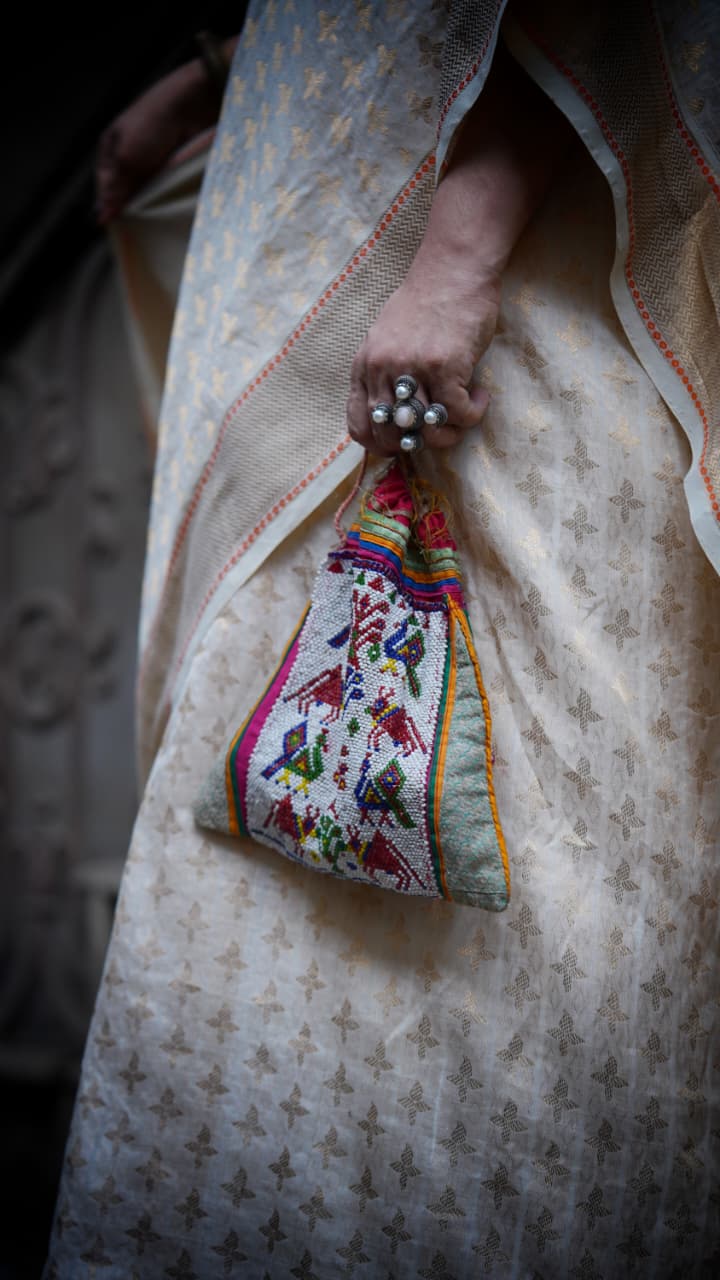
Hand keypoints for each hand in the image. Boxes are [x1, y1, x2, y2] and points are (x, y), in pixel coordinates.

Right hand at [95, 58, 223, 224]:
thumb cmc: (151, 126)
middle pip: (126, 191)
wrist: (190, 105)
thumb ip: (116, 189)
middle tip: (138, 232)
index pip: (106, 187)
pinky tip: (169, 212)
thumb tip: (99, 218)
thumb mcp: (127, 158)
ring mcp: (152, 160)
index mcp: (111, 149)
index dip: (110, 206)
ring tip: (154, 226)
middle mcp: (130, 155)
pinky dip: (167, 198)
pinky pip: (166, 188)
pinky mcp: (173, 164)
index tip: (117, 228)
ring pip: (147, 192)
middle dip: (131, 208)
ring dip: (151, 205)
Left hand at [347, 260, 499, 454]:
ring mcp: (413, 369)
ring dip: (449, 433)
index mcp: (365, 365)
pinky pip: (457, 414)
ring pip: (427, 430)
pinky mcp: (445, 367)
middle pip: (392, 433)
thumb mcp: (388, 338)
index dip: (379, 445)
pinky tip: (478, 397)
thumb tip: (398, 415)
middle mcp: (383, 369)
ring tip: (462, 416)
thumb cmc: (426, 304)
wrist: (453, 270)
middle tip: (438, 430)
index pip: (359, 423)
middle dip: (417, 442)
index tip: (401, 445)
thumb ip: (385, 373)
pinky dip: (472, 414)